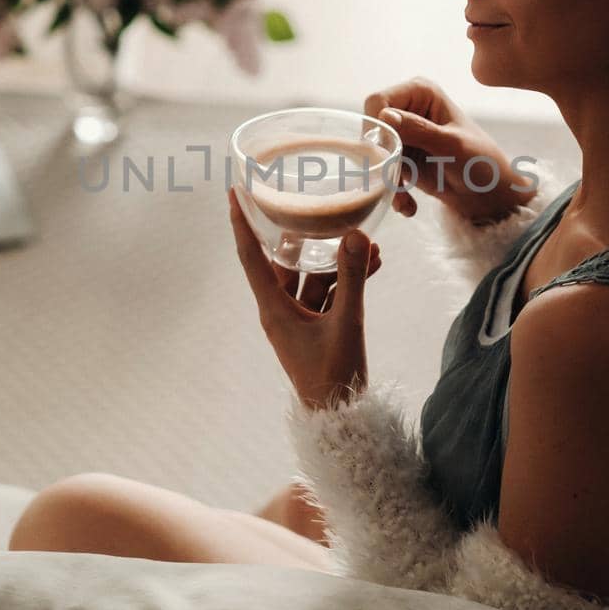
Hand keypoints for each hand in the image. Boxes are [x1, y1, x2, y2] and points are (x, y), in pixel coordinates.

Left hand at [227, 188, 380, 409]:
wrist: (341, 418)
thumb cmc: (334, 376)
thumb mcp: (346, 323)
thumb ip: (352, 278)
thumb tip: (354, 235)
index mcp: (273, 309)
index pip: (251, 256)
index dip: (240, 222)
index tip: (234, 191)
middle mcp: (280, 310)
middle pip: (283, 261)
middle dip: (301, 234)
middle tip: (308, 202)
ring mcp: (299, 319)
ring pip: (313, 277)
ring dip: (337, 260)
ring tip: (366, 241)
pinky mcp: (318, 327)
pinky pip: (329, 294)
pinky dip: (347, 279)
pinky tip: (374, 264)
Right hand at [364, 77, 536, 222]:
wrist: (490, 195)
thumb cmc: (481, 162)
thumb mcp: (451, 145)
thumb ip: (418, 130)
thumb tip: (384, 116)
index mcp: (420, 92)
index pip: (378, 101)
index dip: (377, 128)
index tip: (388, 154)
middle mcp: (408, 107)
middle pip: (370, 128)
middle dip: (380, 158)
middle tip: (397, 180)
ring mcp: (403, 133)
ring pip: (372, 153)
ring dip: (386, 179)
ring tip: (404, 198)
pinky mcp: (401, 157)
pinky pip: (382, 170)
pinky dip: (392, 190)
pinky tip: (407, 204)